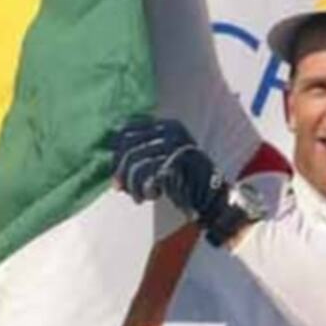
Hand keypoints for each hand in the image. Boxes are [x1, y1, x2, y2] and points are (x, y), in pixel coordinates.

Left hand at [109, 117, 227, 223]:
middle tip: (120, 188)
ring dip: (132, 184)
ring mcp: (176, 145)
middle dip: (120, 171)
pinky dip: (144, 190)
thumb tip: (112, 172)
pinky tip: (153, 196)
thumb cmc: (185, 183)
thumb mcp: (163, 162)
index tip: (116, 173)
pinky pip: (147, 176)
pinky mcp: (178, 163)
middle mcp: (171, 131)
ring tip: (139, 196)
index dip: (116, 153)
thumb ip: (141, 158)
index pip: (128, 130)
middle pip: (128, 146)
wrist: (214, 200)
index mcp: (168, 126)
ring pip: (135, 162)